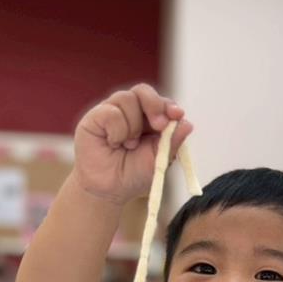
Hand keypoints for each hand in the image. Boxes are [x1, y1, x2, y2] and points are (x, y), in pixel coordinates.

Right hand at [72, 83, 192, 204]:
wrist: (108, 191)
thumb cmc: (132, 176)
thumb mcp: (157, 161)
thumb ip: (171, 143)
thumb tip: (187, 124)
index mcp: (148, 120)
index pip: (160, 102)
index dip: (169, 105)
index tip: (177, 115)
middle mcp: (130, 112)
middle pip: (143, 91)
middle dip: (154, 105)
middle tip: (159, 125)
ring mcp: (112, 112)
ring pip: (127, 99)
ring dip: (133, 126)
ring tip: (128, 145)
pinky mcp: (95, 117)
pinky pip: (111, 112)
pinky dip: (117, 130)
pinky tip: (113, 143)